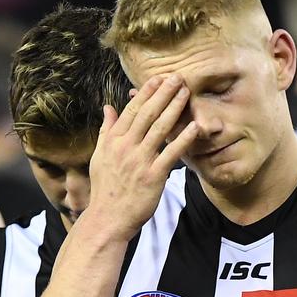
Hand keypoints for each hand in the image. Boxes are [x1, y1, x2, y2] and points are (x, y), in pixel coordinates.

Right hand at [86, 74, 196, 240]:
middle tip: (178, 77)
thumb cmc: (106, 188)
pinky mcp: (153, 177)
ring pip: (159, 129)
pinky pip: (171, 154)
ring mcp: (139, 162)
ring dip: (174, 109)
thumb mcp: (100, 157)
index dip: (146, 93)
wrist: (108, 218)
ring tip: (186, 93)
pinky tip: (195, 127)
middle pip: (147, 115)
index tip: (158, 78)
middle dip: (163, 94)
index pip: (131, 111)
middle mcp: (125, 148)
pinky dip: (183, 139)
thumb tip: (108, 108)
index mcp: (113, 141)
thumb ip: (106, 131)